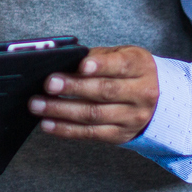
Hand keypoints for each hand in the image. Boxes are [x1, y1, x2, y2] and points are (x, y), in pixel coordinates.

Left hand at [29, 45, 158, 143]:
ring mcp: (132, 117)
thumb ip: (95, 57)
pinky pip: (90, 134)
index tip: (81, 65)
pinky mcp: (120, 135)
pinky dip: (66, 129)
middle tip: (49, 84)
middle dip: (74, 88)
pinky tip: (48, 124)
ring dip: (62, 110)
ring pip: (94, 114)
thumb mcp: (119, 56)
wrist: (153, 99)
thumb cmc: (127, 71)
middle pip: (105, 91)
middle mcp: (142, 93)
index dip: (101, 65)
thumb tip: (62, 62)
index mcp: (141, 67)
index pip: (121, 65)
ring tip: (38, 105)